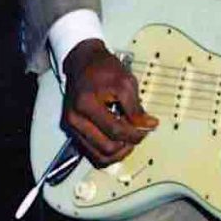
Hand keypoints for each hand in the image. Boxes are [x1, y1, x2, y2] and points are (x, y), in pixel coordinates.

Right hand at [61, 40, 157, 166]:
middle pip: (106, 149)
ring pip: (99, 157)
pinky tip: (117, 140)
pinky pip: (92, 153)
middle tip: (138, 133)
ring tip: (128, 139)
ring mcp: (72, 128)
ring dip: (118, 153)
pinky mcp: (74, 132)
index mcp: (86, 105)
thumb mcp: (125, 82)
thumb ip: (136, 108)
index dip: (136, 134)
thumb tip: (148, 126)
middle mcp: (75, 119)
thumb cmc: (102, 69)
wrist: (83, 63)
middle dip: (127, 144)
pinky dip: (108, 151)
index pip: (115, 131)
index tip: (147, 128)